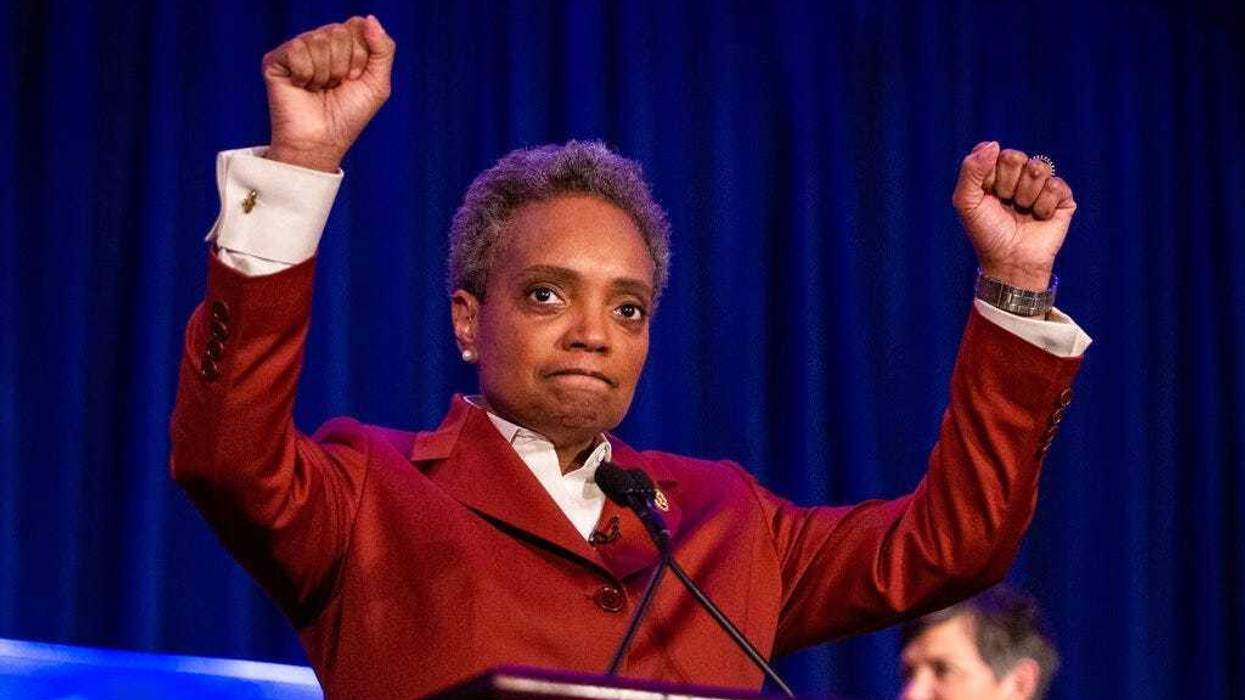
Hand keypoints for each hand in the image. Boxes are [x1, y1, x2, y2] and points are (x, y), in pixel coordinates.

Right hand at [261, 15, 394, 171]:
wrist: (321, 141)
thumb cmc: (348, 116)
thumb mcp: (378, 84)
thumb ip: (383, 49)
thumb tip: (370, 18)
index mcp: (344, 45)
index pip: (357, 25)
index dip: (361, 55)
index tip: (355, 78)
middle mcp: (320, 43)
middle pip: (339, 31)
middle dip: (343, 65)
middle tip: (335, 87)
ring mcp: (297, 50)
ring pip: (318, 40)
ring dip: (325, 74)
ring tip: (318, 90)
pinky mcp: (276, 60)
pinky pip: (297, 49)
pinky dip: (305, 74)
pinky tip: (301, 88)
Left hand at [952, 141, 1075, 289]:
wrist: (1010, 261)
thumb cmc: (986, 233)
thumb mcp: (966, 202)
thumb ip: (971, 170)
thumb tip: (994, 144)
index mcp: (994, 173)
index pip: (994, 152)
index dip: (989, 176)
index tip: (986, 196)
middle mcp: (1018, 176)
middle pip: (1016, 157)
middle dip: (1007, 185)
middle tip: (1005, 204)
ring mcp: (1041, 185)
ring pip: (1038, 168)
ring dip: (1025, 196)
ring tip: (1022, 212)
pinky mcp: (1062, 197)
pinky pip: (1056, 185)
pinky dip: (1043, 206)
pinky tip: (1039, 218)